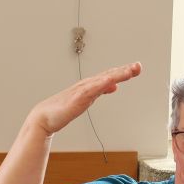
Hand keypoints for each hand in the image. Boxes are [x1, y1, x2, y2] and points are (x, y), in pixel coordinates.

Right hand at [26, 62, 141, 135]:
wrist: (45, 117)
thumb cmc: (63, 108)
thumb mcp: (88, 98)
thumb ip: (101, 91)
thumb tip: (115, 86)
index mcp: (91, 85)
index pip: (110, 75)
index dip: (124, 71)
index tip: (137, 68)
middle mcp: (87, 84)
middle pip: (109, 75)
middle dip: (124, 70)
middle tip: (138, 66)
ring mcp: (82, 90)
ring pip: (102, 80)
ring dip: (116, 74)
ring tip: (129, 71)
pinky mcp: (77, 98)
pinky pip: (91, 90)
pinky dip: (101, 84)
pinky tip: (110, 80)